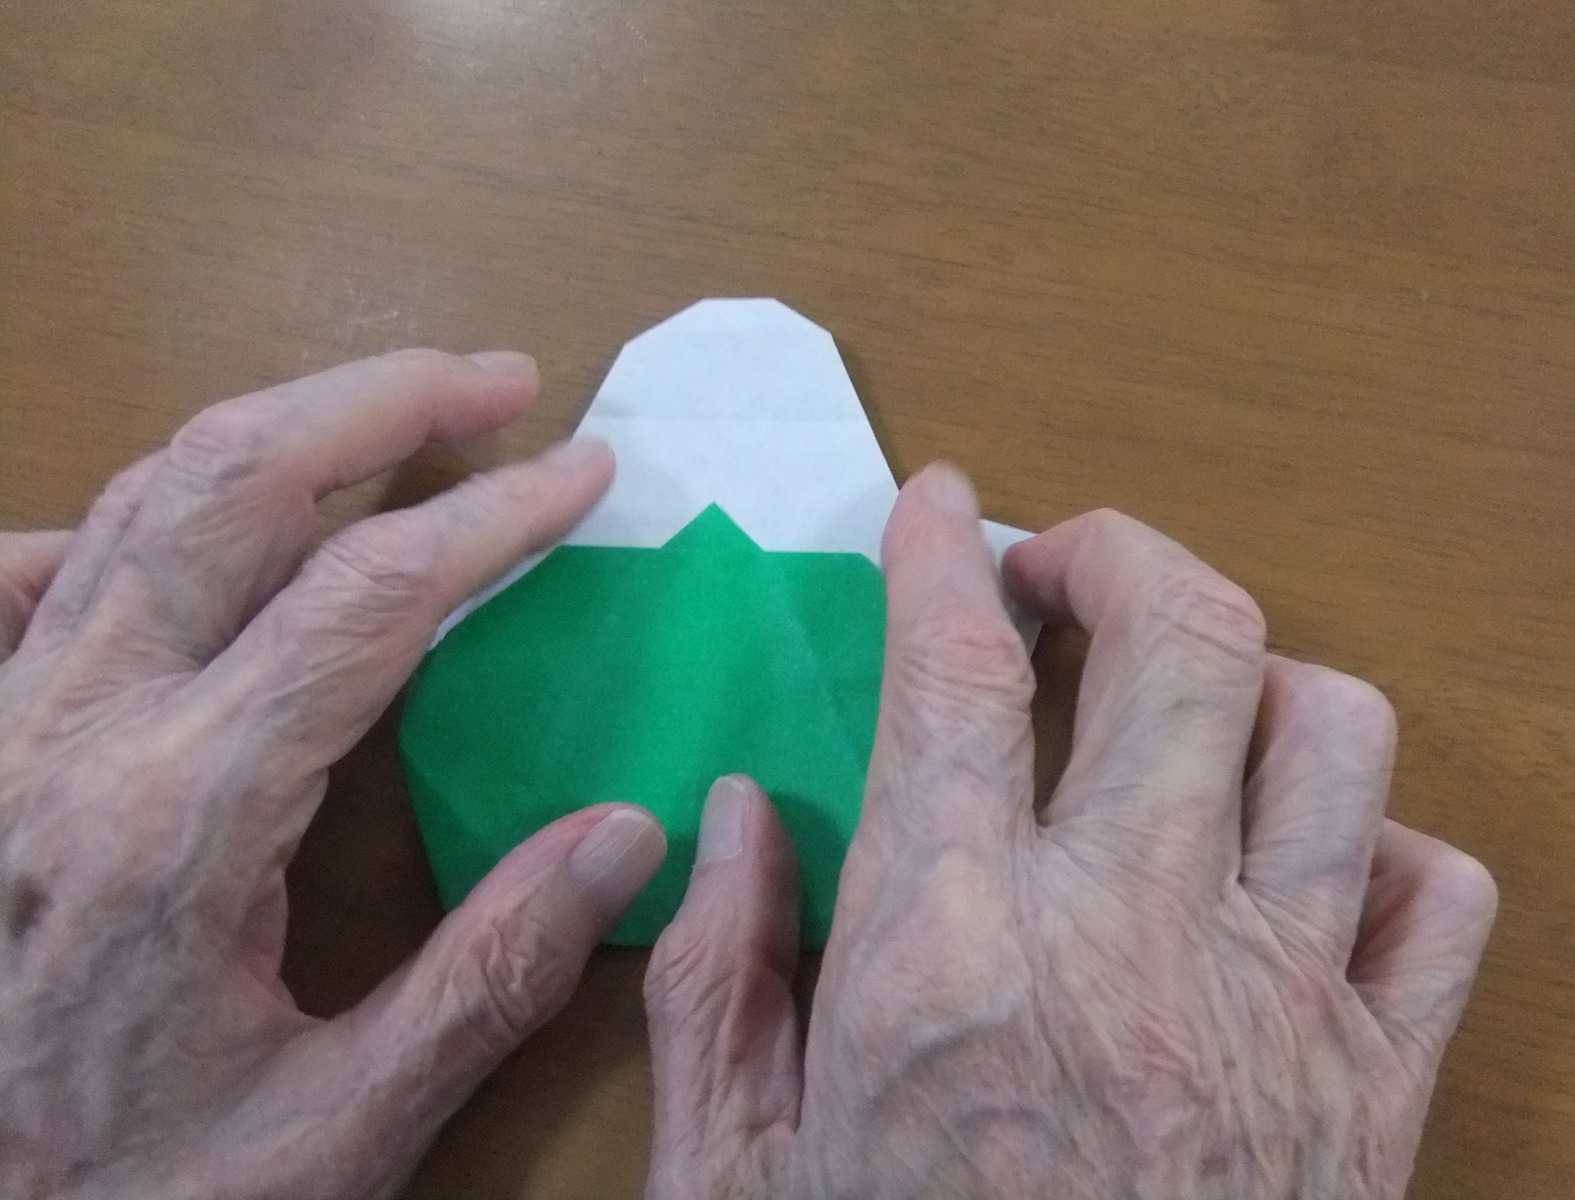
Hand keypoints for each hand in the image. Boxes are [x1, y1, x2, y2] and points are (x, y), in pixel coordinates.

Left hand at [0, 351, 665, 1199]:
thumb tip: (627, 836)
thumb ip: (490, 978)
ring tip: (397, 411)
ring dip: (283, 429)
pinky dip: (124, 513)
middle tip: (499, 380)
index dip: (493, 515)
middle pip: (234, 484)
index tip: (583, 471)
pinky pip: (35, 573)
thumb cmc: (130, 1194)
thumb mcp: (334, 1133)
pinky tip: (194, 524)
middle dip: (383, 401)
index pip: (369, 598)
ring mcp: (2, 726)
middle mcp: (70, 738)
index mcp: (180, 825)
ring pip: (138, 498)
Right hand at [644, 465, 1495, 1199]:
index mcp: (946, 956)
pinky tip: (1297, 866)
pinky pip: (1439, 897)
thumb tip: (736, 815)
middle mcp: (1128, 942)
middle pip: (1181, 637)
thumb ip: (719, 978)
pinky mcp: (1378, 1094)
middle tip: (1059, 565)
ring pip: (1333, 729)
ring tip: (1180, 696)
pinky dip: (1381, 844)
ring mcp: (1277, 1009)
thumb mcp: (730, 1177)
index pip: (952, 671)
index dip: (937, 549)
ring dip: (1254, 672)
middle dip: (1117, 549)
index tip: (933, 504)